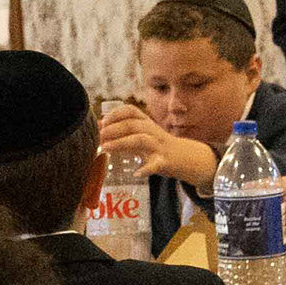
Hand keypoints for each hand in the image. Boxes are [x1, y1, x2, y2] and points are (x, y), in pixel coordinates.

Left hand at [100, 103, 214, 189]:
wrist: (187, 158)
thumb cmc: (159, 146)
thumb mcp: (142, 134)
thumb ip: (122, 131)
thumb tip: (98, 125)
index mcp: (147, 123)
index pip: (131, 111)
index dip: (115, 113)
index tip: (102, 121)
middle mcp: (153, 131)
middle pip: (132, 125)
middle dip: (113, 129)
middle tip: (98, 136)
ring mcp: (160, 146)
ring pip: (140, 140)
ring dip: (121, 143)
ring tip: (105, 148)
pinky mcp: (166, 162)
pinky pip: (155, 164)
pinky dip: (146, 169)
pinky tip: (136, 174)